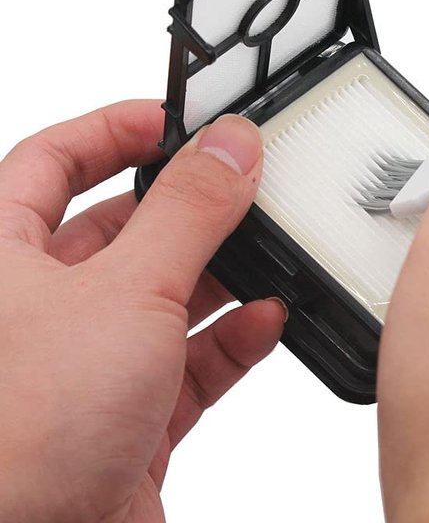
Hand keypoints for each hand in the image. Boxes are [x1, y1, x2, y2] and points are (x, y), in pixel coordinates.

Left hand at [0, 102, 282, 522]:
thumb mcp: (124, 292)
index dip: (114, 129)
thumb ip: (187, 212)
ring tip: (271, 247)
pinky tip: (267, 320)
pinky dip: (232, 338)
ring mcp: (86, 364)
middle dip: (187, 206)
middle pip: (122, 226)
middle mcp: (39, 307)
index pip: (51, 160)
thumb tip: (230, 148)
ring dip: (221, 274)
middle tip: (243, 181)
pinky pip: (190, 360)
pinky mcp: (129, 418)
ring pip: (164, 294)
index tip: (178, 119)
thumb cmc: (17, 440)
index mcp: (1, 257)